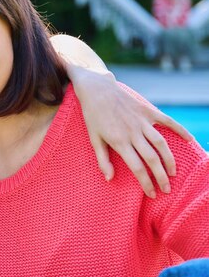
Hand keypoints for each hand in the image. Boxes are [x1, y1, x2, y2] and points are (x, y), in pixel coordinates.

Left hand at [72, 68, 193, 198]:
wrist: (97, 89)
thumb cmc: (93, 115)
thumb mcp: (93, 138)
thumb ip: (102, 159)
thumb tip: (109, 178)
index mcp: (119, 141)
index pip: (137, 167)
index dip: (146, 182)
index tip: (152, 193)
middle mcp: (133, 132)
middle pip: (152, 159)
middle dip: (161, 176)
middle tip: (167, 188)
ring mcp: (142, 121)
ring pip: (161, 144)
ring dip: (170, 160)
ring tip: (173, 172)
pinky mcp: (147, 110)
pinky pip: (167, 121)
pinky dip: (179, 130)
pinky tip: (189, 140)